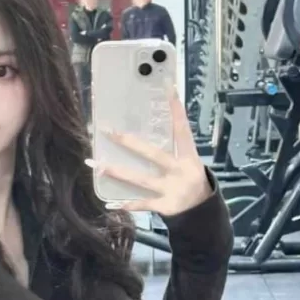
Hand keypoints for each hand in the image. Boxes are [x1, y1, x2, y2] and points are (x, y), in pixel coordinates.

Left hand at [88, 85, 210, 216]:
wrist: (201, 211)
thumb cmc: (190, 179)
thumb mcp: (190, 161)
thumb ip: (175, 146)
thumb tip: (158, 122)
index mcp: (188, 156)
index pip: (182, 129)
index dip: (176, 110)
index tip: (169, 88)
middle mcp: (179, 171)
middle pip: (152, 154)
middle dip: (129, 142)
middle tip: (109, 131)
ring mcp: (171, 189)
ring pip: (140, 179)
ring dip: (118, 172)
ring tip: (97, 166)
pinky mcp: (164, 205)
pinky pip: (142, 204)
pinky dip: (127, 205)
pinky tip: (111, 204)